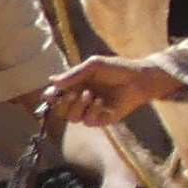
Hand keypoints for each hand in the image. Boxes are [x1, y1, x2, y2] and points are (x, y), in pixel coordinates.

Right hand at [43, 55, 180, 125]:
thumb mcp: (94, 66)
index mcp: (76, 86)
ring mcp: (91, 111)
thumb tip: (52, 81)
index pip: (57, 95)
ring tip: (89, 94)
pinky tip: (100, 101)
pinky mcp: (102, 119)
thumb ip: (74, 74)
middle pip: (61, 110)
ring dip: (78, 107)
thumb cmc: (116, 68)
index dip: (50, 96)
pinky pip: (89, 122)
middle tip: (72, 94)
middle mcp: (81, 100)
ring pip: (73, 118)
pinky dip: (92, 111)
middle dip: (63, 103)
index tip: (49, 95)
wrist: (138, 78)